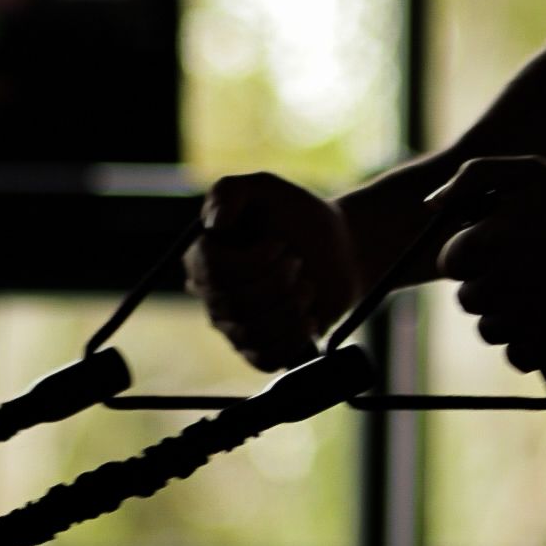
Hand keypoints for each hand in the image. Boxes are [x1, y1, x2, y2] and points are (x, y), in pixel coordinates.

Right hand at [185, 171, 359, 372]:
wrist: (342, 250)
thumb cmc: (300, 216)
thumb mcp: (265, 187)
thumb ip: (229, 190)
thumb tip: (213, 223)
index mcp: (203, 257)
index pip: (212, 270)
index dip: (253, 260)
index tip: (280, 243)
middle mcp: (211, 295)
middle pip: (236, 302)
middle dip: (281, 280)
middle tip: (298, 262)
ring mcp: (234, 326)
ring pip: (253, 332)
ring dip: (293, 306)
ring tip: (306, 287)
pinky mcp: (259, 349)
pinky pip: (266, 358)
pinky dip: (294, 337)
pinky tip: (307, 317)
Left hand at [415, 156, 545, 378]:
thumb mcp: (530, 170)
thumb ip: (474, 175)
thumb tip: (431, 205)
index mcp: (489, 238)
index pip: (453, 263)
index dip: (473, 258)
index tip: (500, 253)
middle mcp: (502, 279)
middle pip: (469, 301)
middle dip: (490, 288)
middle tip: (523, 275)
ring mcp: (527, 315)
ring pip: (489, 331)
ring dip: (506, 319)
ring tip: (537, 299)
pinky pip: (517, 357)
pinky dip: (529, 346)